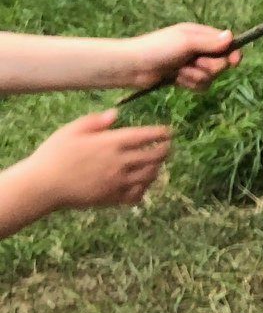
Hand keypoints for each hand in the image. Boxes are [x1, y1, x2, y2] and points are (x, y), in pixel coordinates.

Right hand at [19, 110, 171, 211]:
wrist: (44, 185)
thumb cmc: (54, 154)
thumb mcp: (70, 131)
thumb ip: (95, 121)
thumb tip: (116, 114)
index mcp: (110, 143)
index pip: (145, 136)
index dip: (161, 133)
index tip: (168, 131)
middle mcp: (119, 162)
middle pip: (154, 156)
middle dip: (165, 149)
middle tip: (167, 146)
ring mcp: (119, 182)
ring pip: (150, 175)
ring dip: (157, 168)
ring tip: (155, 163)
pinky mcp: (114, 198)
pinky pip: (139, 194)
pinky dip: (144, 188)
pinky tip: (141, 183)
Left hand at [123, 23, 238, 89]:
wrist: (134, 67)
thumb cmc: (158, 48)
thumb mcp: (186, 42)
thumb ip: (209, 42)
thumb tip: (231, 36)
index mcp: (199, 35)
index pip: (226, 44)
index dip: (232, 53)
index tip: (233, 62)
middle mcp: (199, 49)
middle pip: (221, 63)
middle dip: (209, 67)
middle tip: (193, 63)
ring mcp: (193, 65)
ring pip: (211, 77)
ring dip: (196, 77)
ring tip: (180, 72)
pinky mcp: (187, 78)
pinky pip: (201, 86)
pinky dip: (190, 84)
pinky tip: (177, 79)